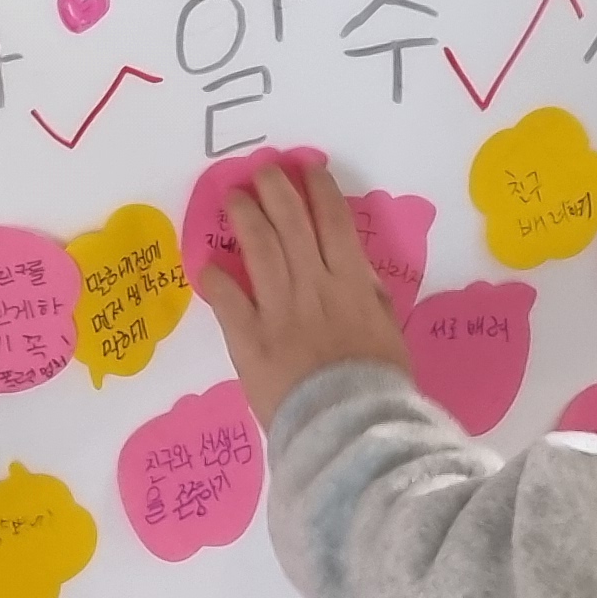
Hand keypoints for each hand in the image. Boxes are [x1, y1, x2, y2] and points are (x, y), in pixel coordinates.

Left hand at [200, 160, 416, 420]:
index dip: (319, 191)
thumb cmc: (378, 386)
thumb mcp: (390, 335)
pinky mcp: (249, 340)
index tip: (307, 169)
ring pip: (259, 249)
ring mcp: (279, 311)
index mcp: (352, 285)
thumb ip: (373, 302)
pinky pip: (228, 300)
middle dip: (276, 190)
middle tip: (262, 169)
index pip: (334, 223)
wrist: (351, 428)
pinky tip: (206, 263)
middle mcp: (314, 286)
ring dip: (244, 217)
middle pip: (292, 224)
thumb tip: (360, 278)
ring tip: (232, 196)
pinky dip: (215, 279)